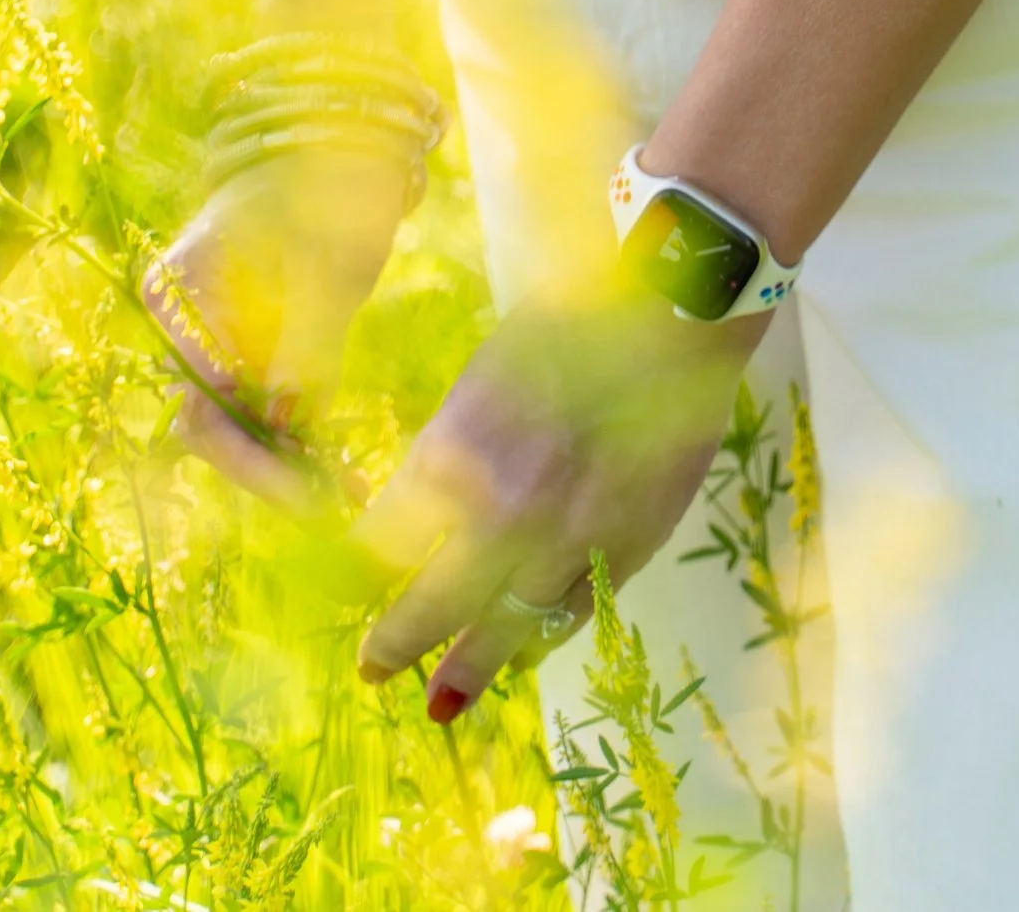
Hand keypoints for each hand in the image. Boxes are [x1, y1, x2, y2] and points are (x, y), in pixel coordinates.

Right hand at [146, 142, 415, 509]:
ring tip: (352, 493)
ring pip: (238, 430)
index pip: (203, 404)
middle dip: (272, 472)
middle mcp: (184, 325)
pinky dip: (300, 443)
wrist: (342, 141)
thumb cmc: (326, 183)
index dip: (255, 459)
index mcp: (180, 295)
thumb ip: (304, 343)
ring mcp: (214, 339)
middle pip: (212, 427)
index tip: (314, 495)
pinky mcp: (251, 349)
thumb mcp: (324, 263)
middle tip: (338, 505)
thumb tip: (287, 421)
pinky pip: (264, 411)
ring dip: (290, 467)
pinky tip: (344, 474)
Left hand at [354, 285, 766, 716]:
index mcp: (453, 454)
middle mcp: (501, 513)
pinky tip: (521, 658)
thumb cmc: (569, 323)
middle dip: (395, 642)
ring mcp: (565, 541)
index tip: (345, 589)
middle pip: (431, 605)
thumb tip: (418, 511)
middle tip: (371, 668)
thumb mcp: (482, 378)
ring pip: (503, 629)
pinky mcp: (623, 551)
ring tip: (441, 702)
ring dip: (467, 670)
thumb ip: (450, 450)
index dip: (359, 572)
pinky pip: (570, 615)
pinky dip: (540, 642)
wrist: (673, 315)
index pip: (382, 541)